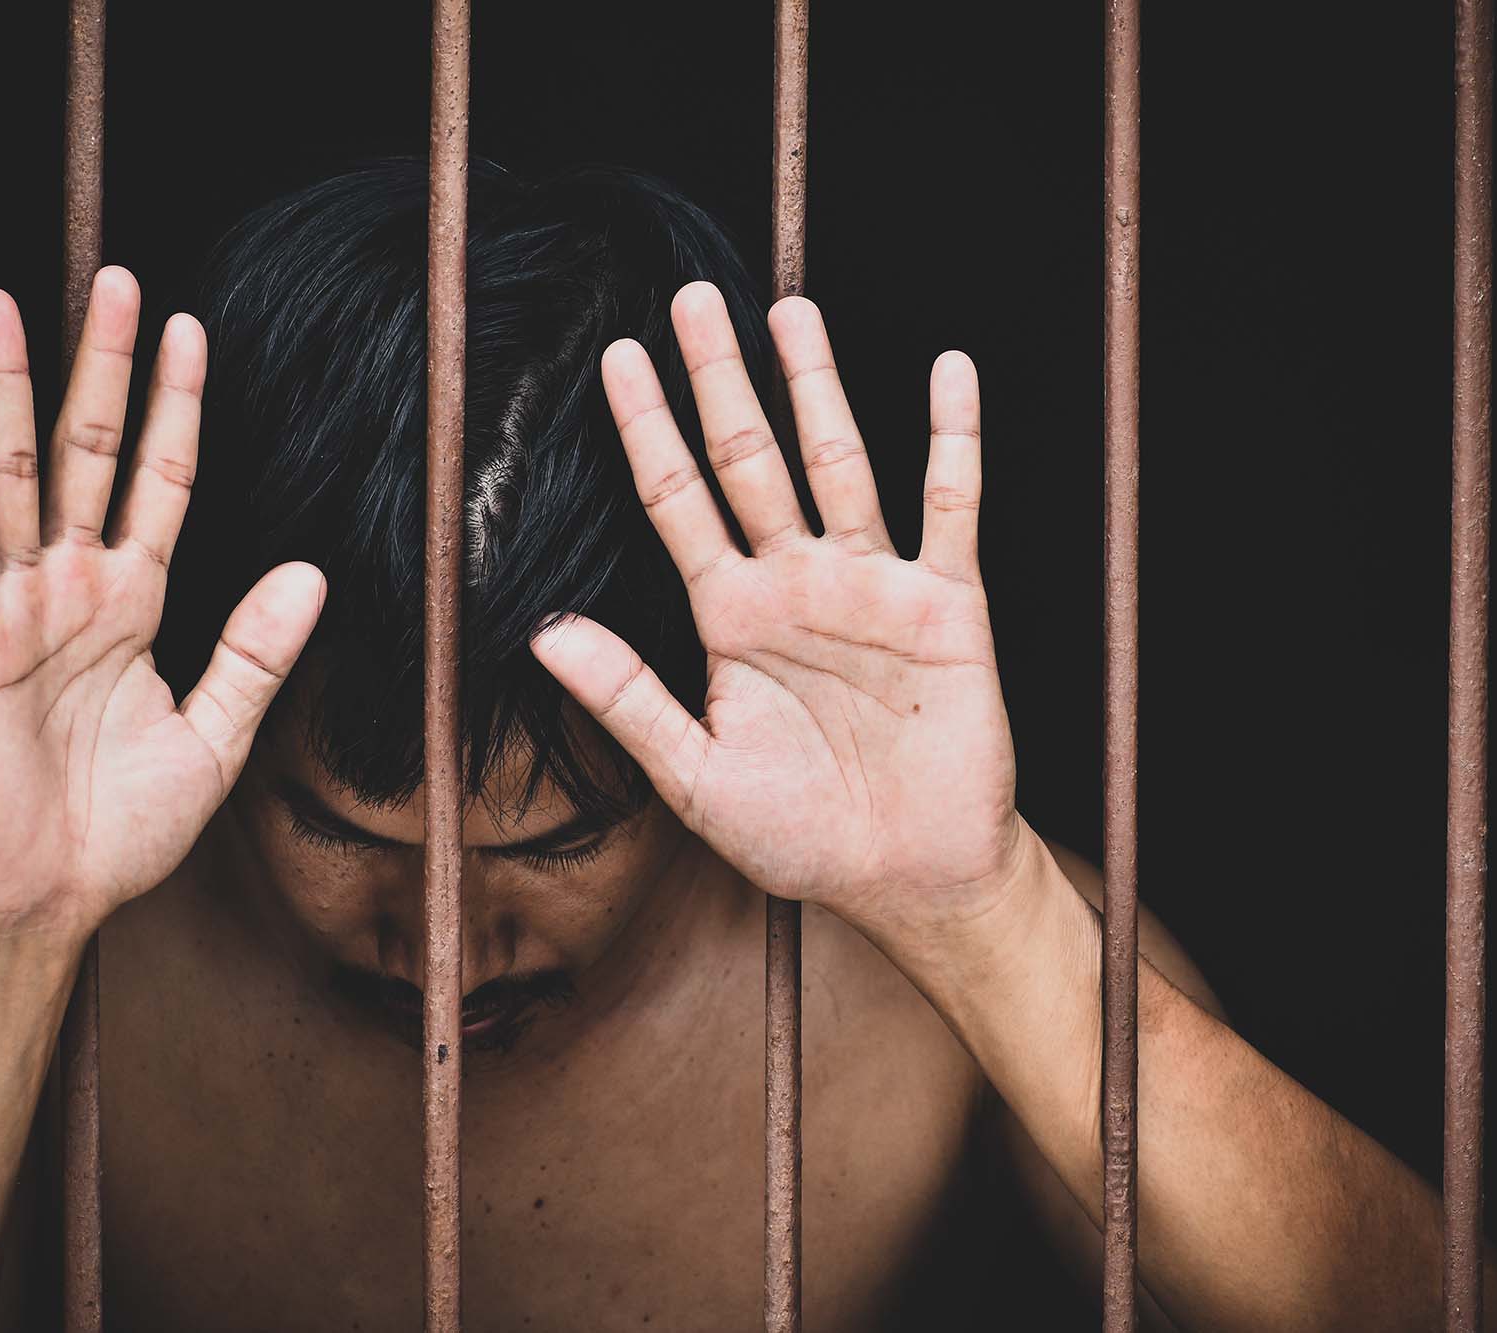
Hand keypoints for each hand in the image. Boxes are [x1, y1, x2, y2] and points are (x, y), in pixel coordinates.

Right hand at [0, 265, 324, 943]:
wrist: (53, 900)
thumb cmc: (121, 829)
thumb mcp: (214, 738)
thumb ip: (255, 654)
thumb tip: (309, 571)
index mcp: (135, 603)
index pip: (163, 481)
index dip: (177, 408)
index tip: (193, 331)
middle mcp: (75, 589)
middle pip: (90, 453)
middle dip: (102, 367)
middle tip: (117, 280)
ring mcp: (16, 608)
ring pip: (12, 476)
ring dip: (6, 389)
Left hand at [527, 282, 1023, 935]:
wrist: (909, 879)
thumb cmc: (800, 837)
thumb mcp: (697, 776)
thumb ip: (627, 700)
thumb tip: (543, 632)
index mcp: (731, 618)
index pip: (678, 504)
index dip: (646, 431)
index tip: (614, 359)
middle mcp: (796, 584)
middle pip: (749, 459)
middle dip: (719, 380)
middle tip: (691, 297)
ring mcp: (872, 586)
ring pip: (838, 463)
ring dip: (816, 387)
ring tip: (791, 309)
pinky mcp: (948, 604)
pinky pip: (950, 507)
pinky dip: (954, 440)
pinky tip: (948, 371)